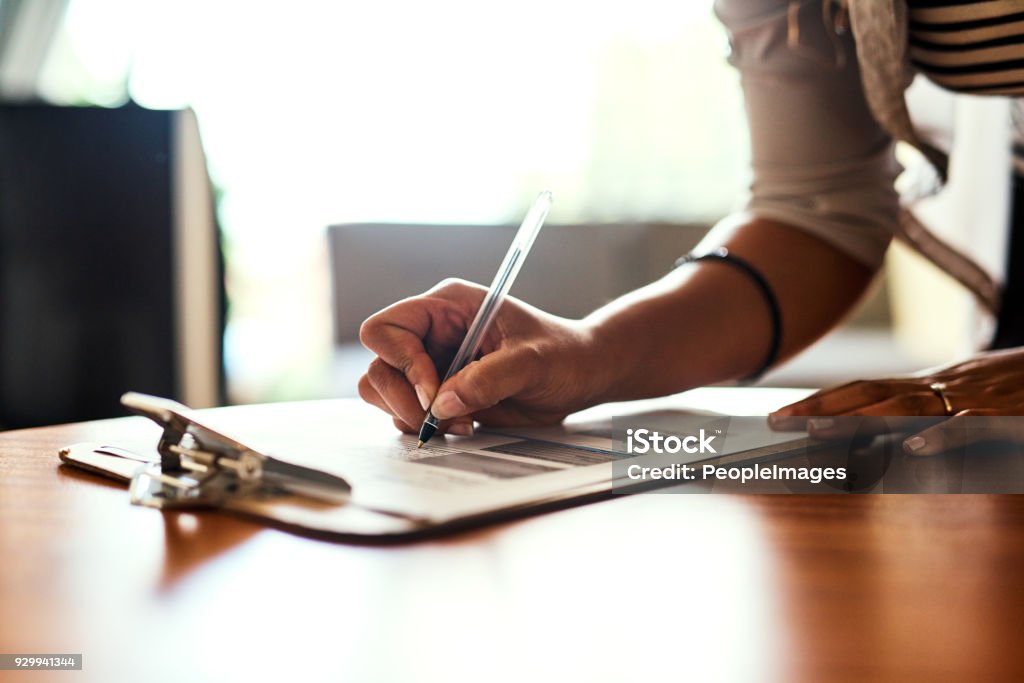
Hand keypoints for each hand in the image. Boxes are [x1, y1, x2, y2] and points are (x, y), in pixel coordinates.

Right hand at [358, 279, 599, 435]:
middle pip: (379, 366)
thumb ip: (488, 379)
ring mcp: (432, 364)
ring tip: (458, 423)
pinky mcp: (440, 394)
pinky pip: (405, 413)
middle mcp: (431, 333)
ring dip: (411, 417)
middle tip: (439, 420)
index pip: (386, 328)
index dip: (402, 363)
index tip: (434, 392)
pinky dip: (426, 427)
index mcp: (447, 307)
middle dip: (402, 400)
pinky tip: (464, 426)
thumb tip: (441, 405)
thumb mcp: (533, 362)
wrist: (581, 375)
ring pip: (384, 392)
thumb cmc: (563, 354)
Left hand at [768, 347, 1023, 454]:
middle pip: (869, 394)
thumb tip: (882, 434)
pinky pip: (967, 427)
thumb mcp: (964, 395)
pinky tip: (911, 448)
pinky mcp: (1003, 416)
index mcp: (927, 383)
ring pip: (905, 406)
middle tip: (778, 422)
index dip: (820, 400)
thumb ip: (924, 411)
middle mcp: (939, 385)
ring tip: (817, 429)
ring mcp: (968, 399)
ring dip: (858, 418)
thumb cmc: (1016, 385)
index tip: (780, 416)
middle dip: (820, 407)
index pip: (862, 388)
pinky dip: (939, 437)